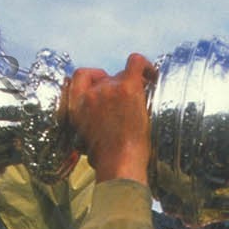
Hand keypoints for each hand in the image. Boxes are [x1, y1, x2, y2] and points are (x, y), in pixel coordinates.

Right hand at [65, 54, 153, 184]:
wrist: (120, 164)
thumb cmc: (107, 160)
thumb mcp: (86, 140)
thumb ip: (89, 122)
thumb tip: (99, 118)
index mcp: (75, 106)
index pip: (80, 76)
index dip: (94, 77)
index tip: (104, 85)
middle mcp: (90, 94)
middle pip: (105, 77)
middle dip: (116, 86)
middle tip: (128, 100)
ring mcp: (109, 89)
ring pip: (121, 74)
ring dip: (132, 84)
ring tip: (142, 98)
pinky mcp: (127, 88)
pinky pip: (136, 63)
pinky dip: (146, 66)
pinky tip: (152, 75)